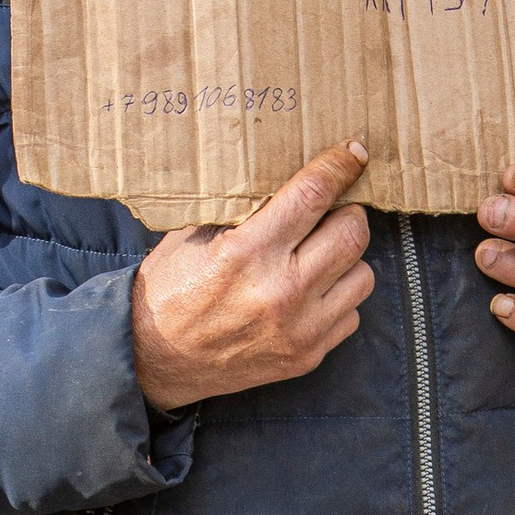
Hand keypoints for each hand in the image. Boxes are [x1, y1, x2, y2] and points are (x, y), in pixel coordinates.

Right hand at [131, 144, 375, 410]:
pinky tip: (311, 293)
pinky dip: (337, 298)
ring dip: (346, 259)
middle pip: (352, 233)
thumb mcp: (195, 235)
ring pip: (362, 274)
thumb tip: (295, 178)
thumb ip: (245, 209)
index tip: (353, 154)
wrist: (152, 359)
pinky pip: (351, 314)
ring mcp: (298, 329)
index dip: (340, 167)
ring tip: (320, 255)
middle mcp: (280, 292)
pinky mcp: (306, 357)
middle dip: (347, 213)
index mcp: (247, 253)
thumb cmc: (170, 288)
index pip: (313, 195)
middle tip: (330, 211)